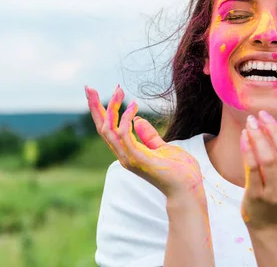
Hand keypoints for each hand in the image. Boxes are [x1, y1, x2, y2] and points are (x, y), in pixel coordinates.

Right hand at [85, 84, 203, 198]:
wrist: (188, 190)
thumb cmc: (178, 171)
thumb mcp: (163, 148)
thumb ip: (149, 136)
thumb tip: (138, 120)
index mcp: (128, 152)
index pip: (108, 129)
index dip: (101, 112)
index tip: (96, 93)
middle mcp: (124, 155)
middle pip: (101, 128)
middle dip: (94, 107)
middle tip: (88, 87)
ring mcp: (128, 158)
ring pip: (109, 130)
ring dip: (111, 108)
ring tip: (119, 90)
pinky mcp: (137, 159)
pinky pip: (124, 135)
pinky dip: (126, 119)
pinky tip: (134, 106)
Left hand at [240, 106, 276, 229]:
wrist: (270, 225)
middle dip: (273, 129)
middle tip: (262, 114)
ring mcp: (275, 194)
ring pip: (267, 159)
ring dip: (258, 136)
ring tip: (251, 122)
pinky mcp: (257, 196)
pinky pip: (251, 168)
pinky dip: (248, 149)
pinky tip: (245, 135)